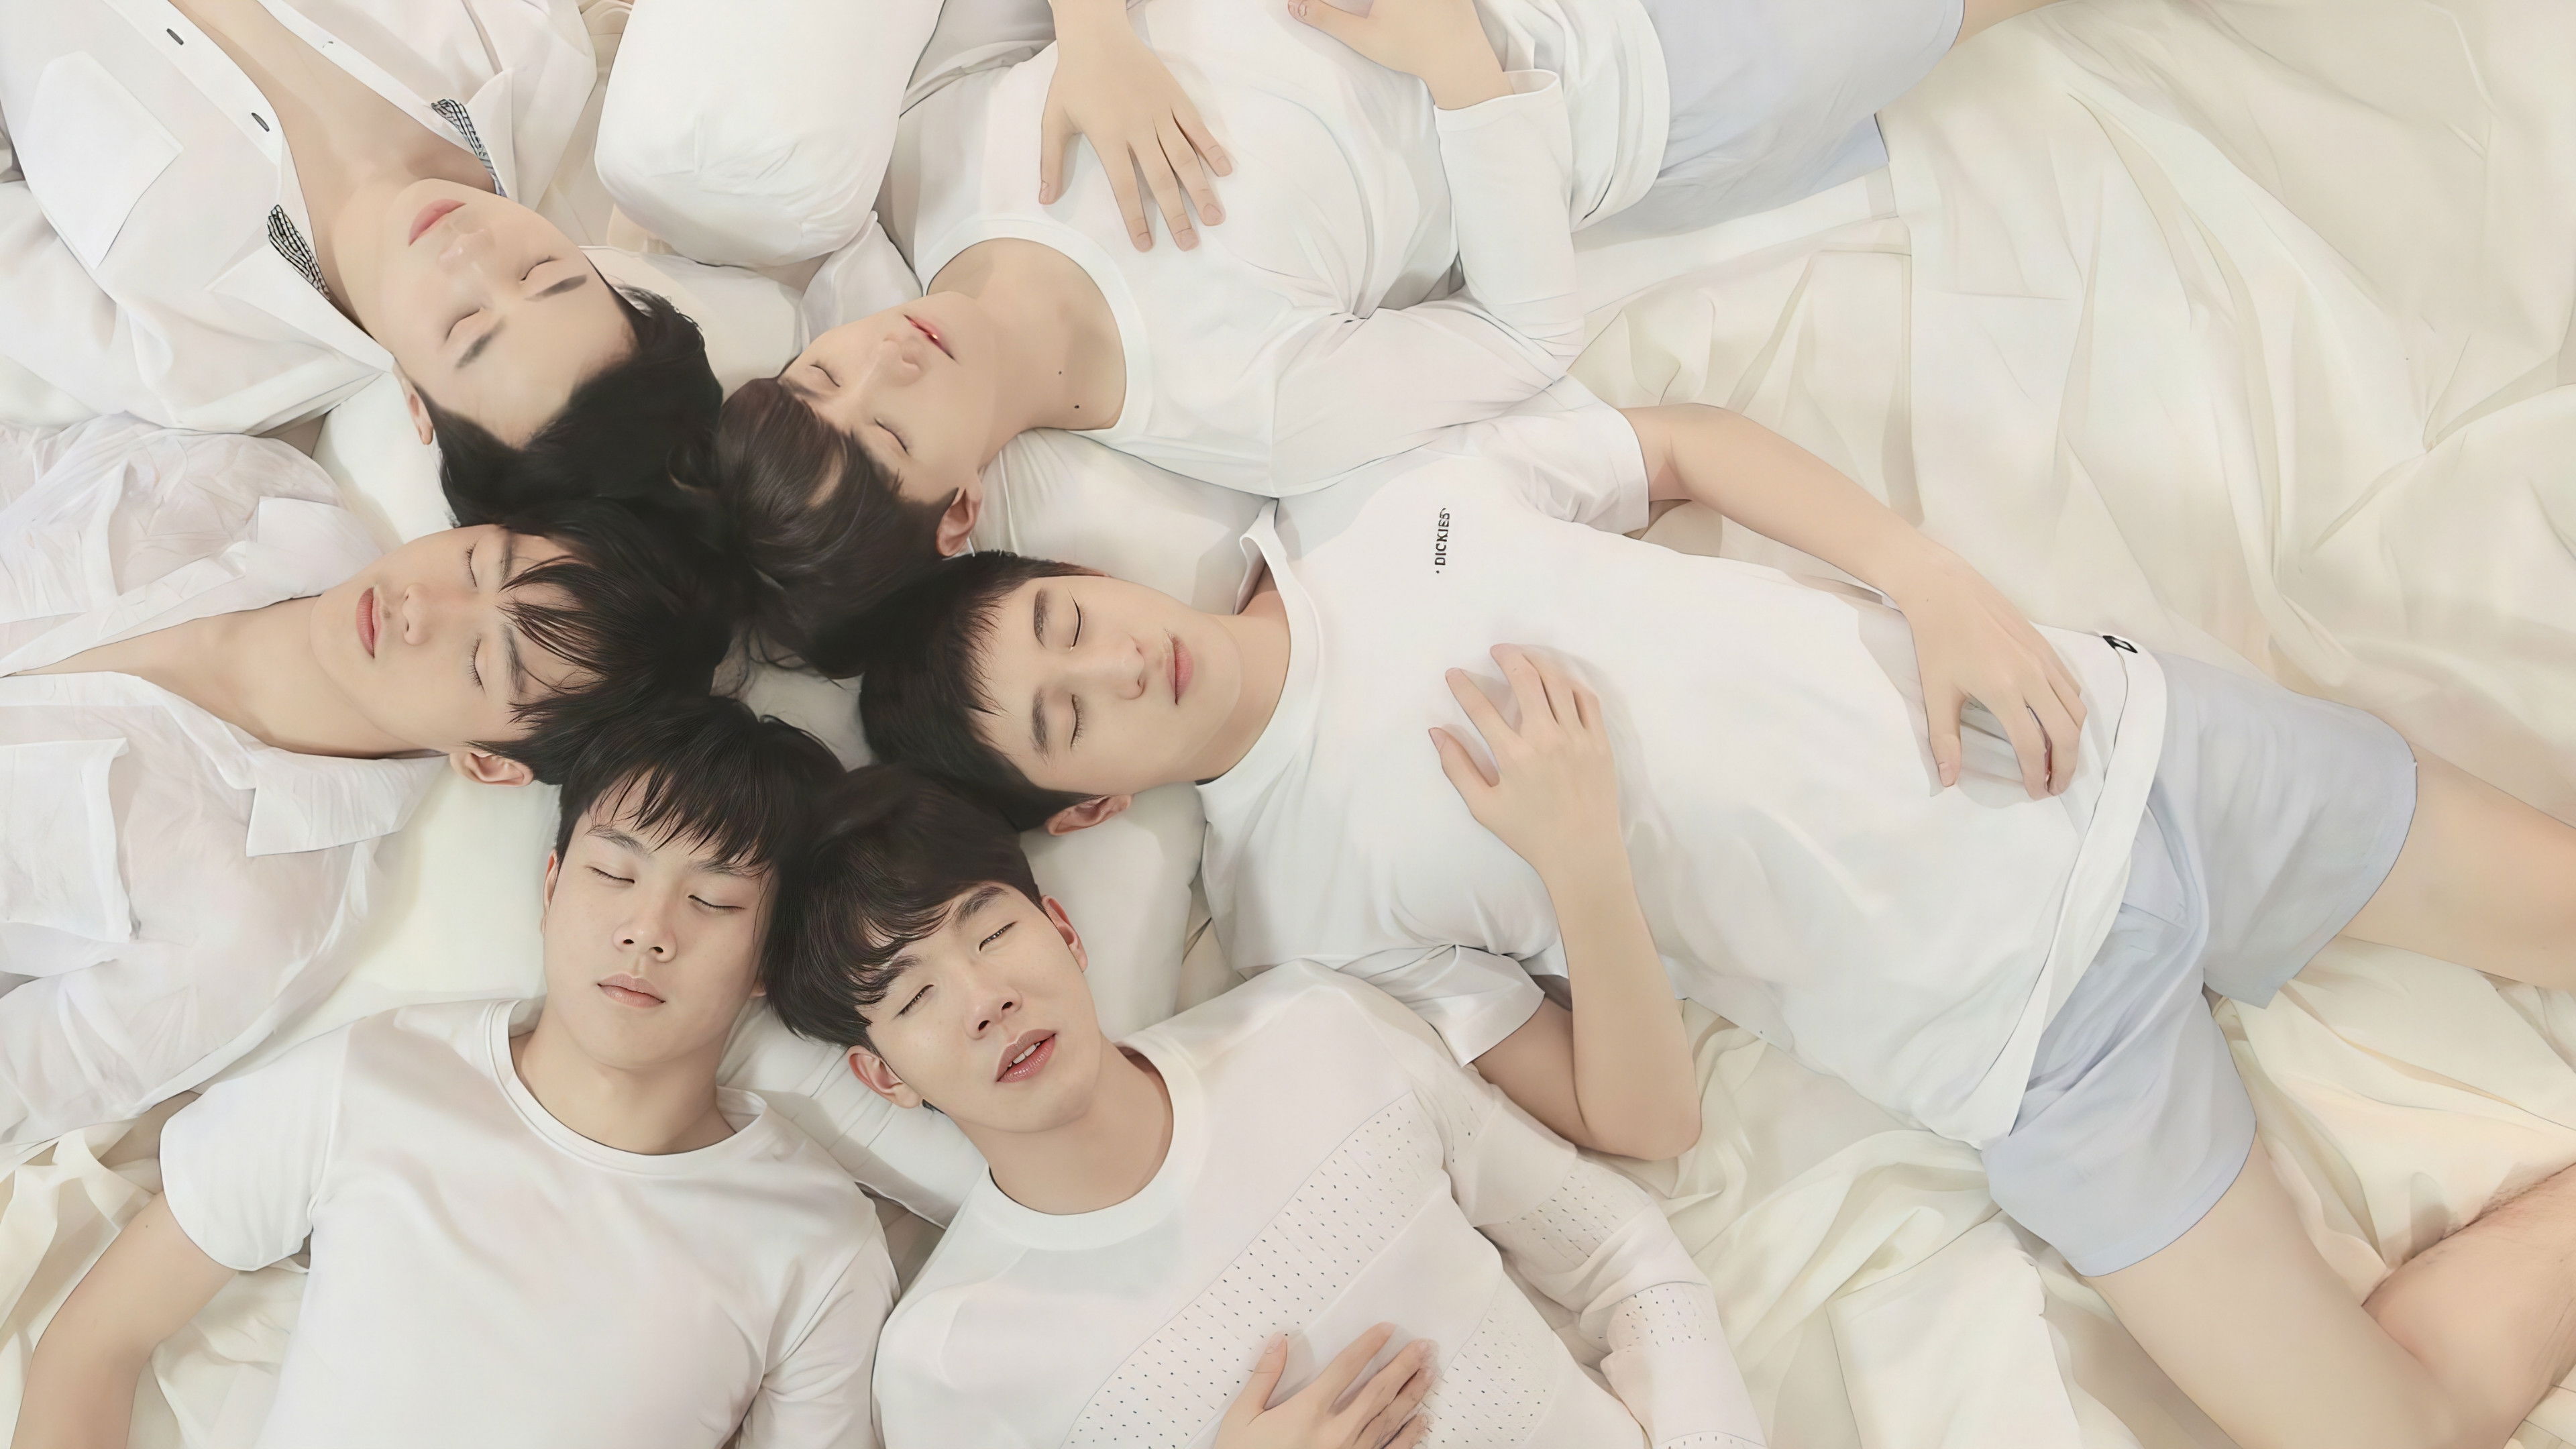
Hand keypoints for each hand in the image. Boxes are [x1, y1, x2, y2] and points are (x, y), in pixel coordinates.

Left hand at [1042, 15, 1230, 249]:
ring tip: (1215, 217)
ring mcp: (1160, 113)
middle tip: (1189, 244)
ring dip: (1201, 189)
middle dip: (1176, 215)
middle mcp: (1138, 129)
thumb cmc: (1073, 79)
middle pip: (1161, 180)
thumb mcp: (1053, 119)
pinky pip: (1196, 127)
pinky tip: (1225, 171)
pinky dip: (1212, 149)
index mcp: (1108, 138)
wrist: (1096, 35)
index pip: (1125, 188)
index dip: (1136, 219)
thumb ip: (1051, 162)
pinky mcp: (1175, 97)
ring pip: (1184, 158)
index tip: (1146, 246)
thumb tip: (1045, 200)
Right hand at [1216, 1325, 1433, 1448]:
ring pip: (1390, 1418)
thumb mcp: (1242, 1417)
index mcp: (1309, 1411)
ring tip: (1431, 1373)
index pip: (1346, 1368)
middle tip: (1425, 1347)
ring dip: (1412, 1393)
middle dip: (1404, 1366)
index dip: (1369, 1346)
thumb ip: (1264, 1377)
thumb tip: (1279, 1341)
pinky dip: (1410, 1435)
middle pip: (1378, 1391)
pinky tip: (1423, 1420)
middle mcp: (1336, 1431)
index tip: (1388, 1329)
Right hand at [1287, 0, 1509, 108]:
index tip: (1345, 10)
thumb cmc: (1410, 48)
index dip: (1347, 3)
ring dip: (1382, 6)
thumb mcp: (1362, 36)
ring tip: (1386, 16)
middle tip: (1373, 14)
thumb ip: (1326, 17)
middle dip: (1371, 6)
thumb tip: (1294, 6)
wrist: (1459, 58)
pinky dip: (1413, 3)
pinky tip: (1417, 14)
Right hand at [1431, 645, 1623, 877]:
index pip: (1481, 708)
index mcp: (1514, 756)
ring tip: (1525, 657)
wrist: (1583, 852)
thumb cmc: (1530, 833)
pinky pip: (1587, 699)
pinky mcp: (1599, 741)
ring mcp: (1577, 737)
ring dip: (1538, 662)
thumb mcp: (1484, 807)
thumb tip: (1436, 732)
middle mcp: (1546, 739)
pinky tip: (1558, 680)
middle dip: (1507, 657)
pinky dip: (1570, 683)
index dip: (1463, 686)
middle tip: (1497, 650)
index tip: (1454, 674)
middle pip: (1525, 680)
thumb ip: (1457, 767)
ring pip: (1557, 682)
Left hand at [1889, 560, 2086, 797]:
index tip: (2035, 792)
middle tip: (2057, 787)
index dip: (2037, 775)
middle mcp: (2033, 676)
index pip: (2033, 746)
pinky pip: (2072, 687)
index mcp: (2005, 691)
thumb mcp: (1936, 693)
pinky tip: (2059, 723)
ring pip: (2076, 710)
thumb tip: (1949, 780)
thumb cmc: (1936, 643)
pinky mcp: (2047, 648)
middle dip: (2066, 766)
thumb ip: (1945, 739)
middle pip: (2066, 732)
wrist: (1946, 591)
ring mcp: (2044, 660)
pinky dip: (2072, 712)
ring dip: (2074, 740)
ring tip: (2062, 761)